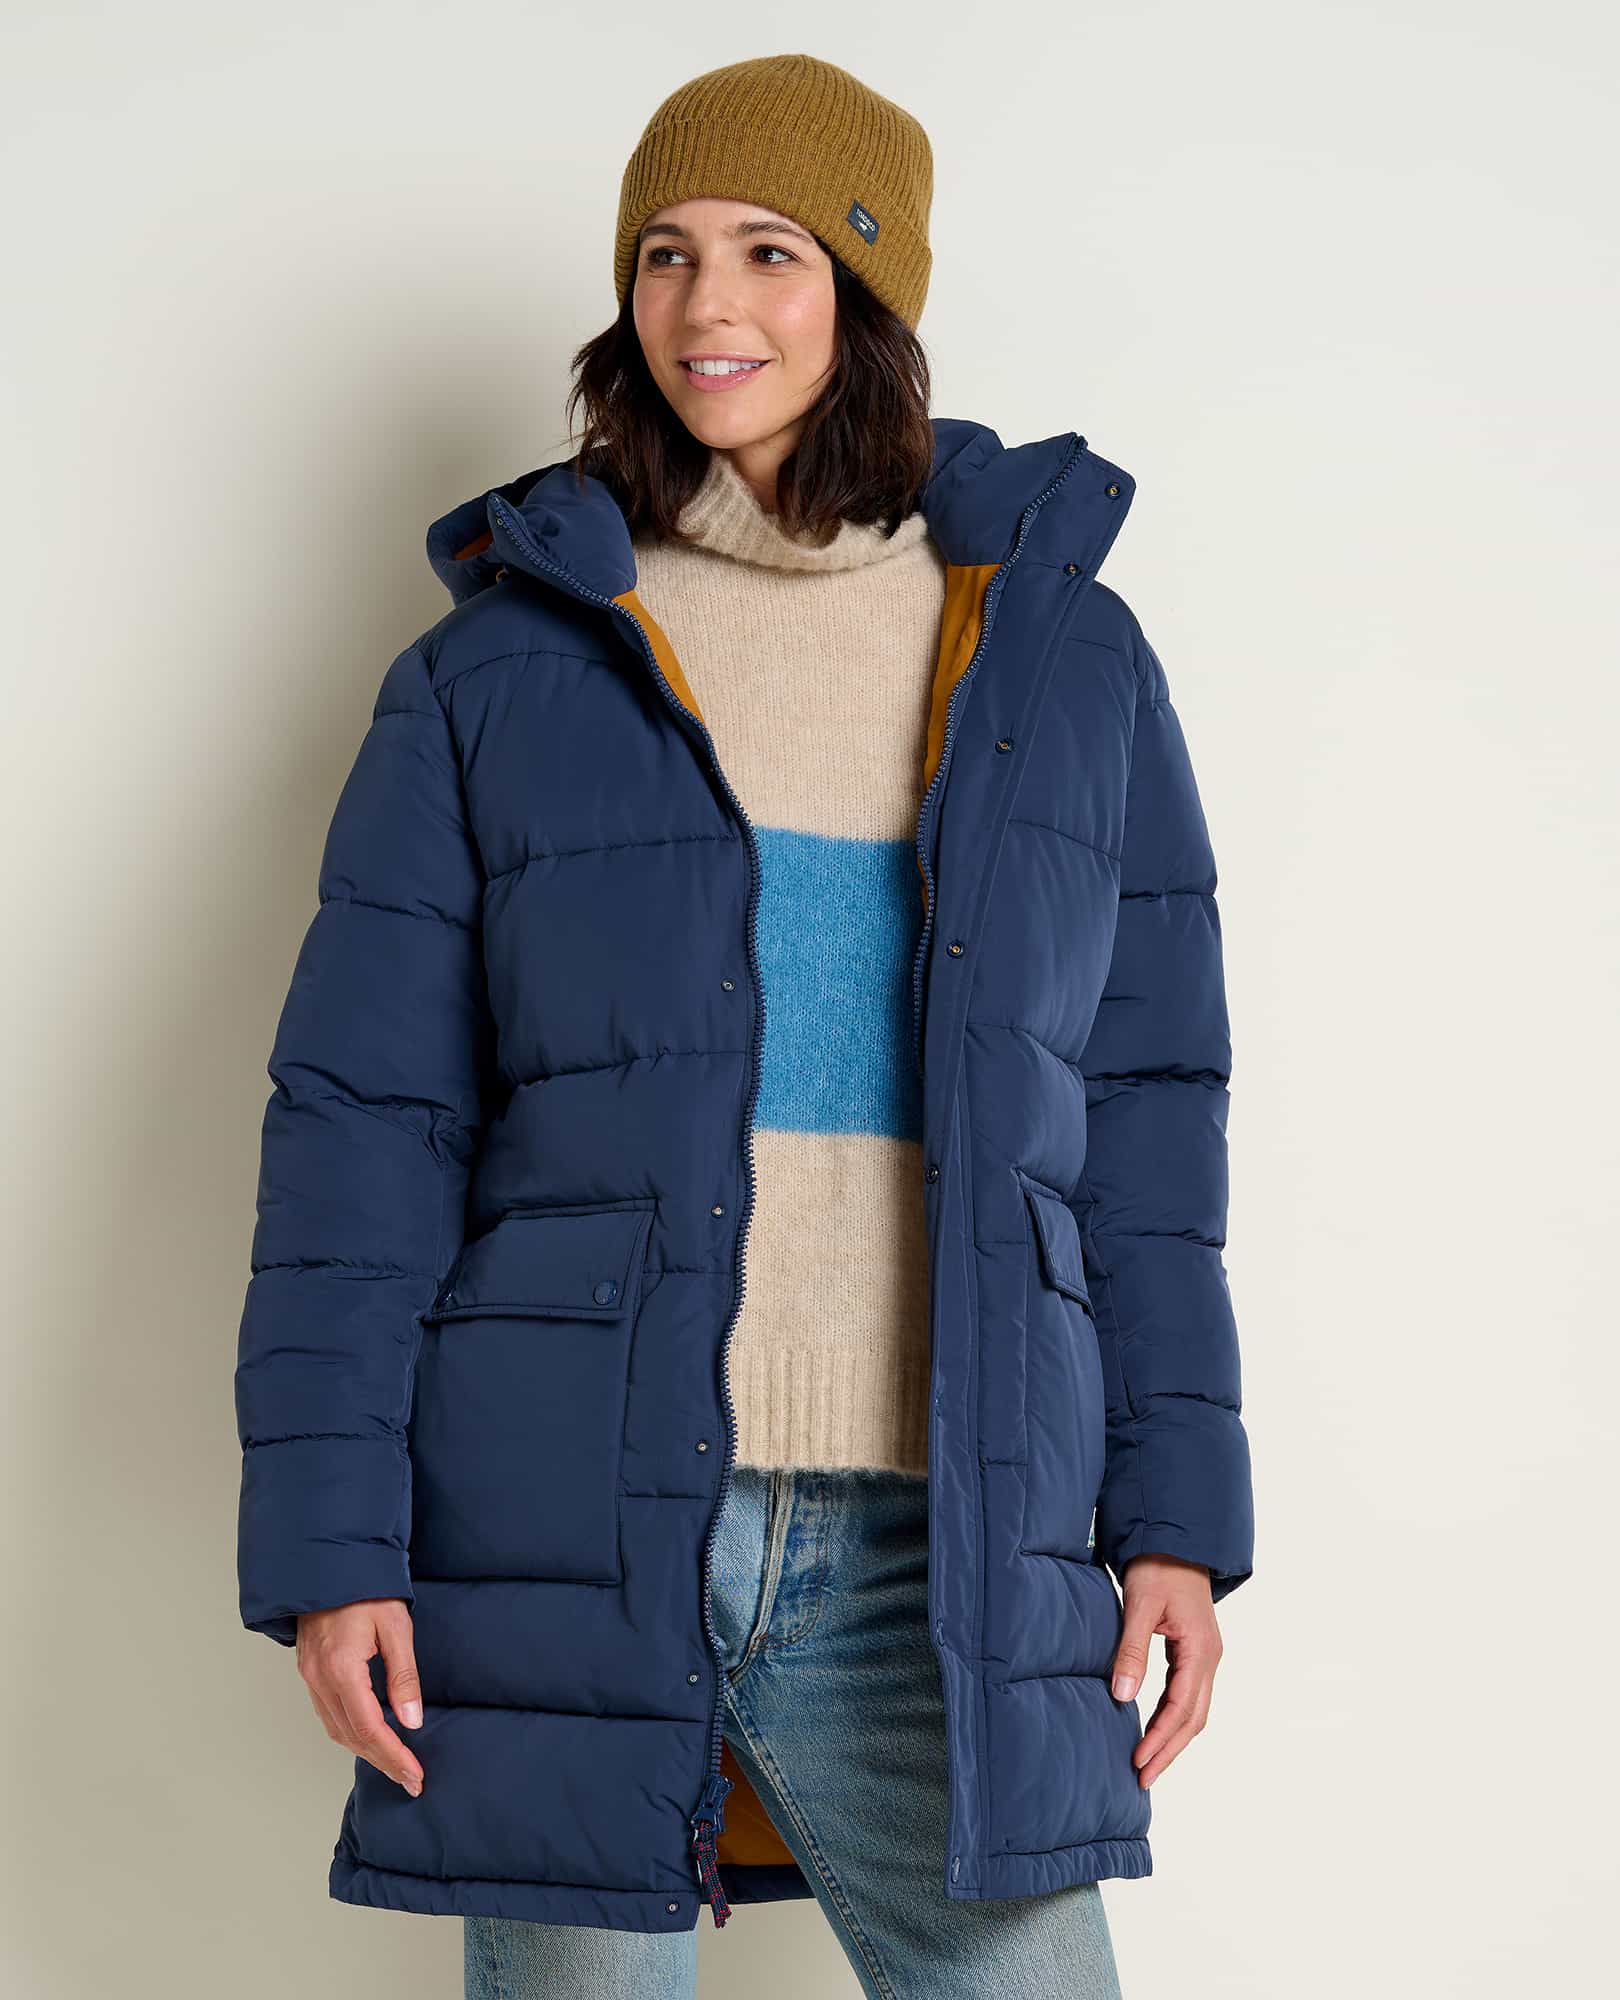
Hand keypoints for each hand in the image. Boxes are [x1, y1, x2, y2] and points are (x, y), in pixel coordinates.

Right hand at [296, 1597, 425, 1796]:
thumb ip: (404, 1675)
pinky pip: (328, 1714)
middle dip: (382, 1761)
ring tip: (394, 1764)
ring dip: (365, 1750)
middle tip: (410, 1778)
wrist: (328, 1563)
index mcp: (342, 1668)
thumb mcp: (395, 1626)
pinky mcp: (309, 1671)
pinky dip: (350, 1732)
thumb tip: (412, 1720)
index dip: (393, 1755)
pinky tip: (369, 1736)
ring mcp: (310, 1676)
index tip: (414, 1774)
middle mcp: (320, 1679)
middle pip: (351, 1736)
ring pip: (336, 1729)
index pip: (369, 1728)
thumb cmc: (366, 1589)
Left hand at [1110, 1555, 1221, 1786]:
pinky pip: (1188, 1695)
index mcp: (1200, 1650)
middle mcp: (1210, 1658)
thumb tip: (1122, 1696)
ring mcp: (1206, 1656)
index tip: (1138, 1763)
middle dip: (1168, 1750)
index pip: (1181, 1708)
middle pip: (1193, 1719)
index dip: (1159, 1739)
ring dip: (1171, 1739)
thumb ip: (1132, 1649)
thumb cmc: (1158, 1566)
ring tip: (1147, 1764)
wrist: (1176, 1538)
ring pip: (1194, 1711)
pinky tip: (1153, 1729)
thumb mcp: (1140, 1605)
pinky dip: (1171, 1718)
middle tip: (1142, 1779)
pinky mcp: (1195, 1652)